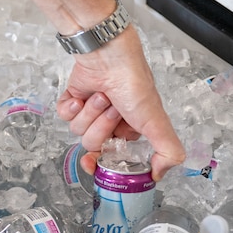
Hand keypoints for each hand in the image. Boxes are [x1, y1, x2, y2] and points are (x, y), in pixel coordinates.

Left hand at [56, 27, 184, 180]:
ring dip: (90, 112)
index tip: (95, 164)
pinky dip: (73, 106)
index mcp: (129, 129)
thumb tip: (159, 175)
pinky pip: (64, 115)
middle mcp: (109, 121)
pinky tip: (83, 96)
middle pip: (93, 144)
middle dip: (102, 126)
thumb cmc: (133, 84)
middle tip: (113, 110)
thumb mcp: (157, 122)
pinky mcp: (73, 99)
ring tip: (102, 96)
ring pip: (78, 130)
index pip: (111, 157)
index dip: (101, 162)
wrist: (109, 56)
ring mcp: (90, 110)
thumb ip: (168, 151)